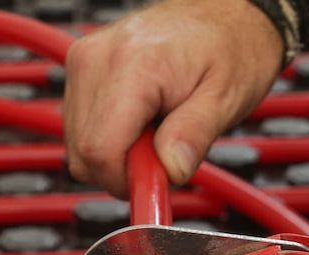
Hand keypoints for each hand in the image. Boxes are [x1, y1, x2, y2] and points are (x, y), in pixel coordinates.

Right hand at [64, 0, 282, 197]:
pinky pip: (81, 125)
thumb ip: (194, 137)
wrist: (224, 17)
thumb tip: (171, 172)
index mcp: (132, 66)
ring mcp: (85, 61)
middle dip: (122, 169)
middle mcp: (97, 59)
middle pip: (83, 151)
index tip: (156, 183)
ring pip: (78, 144)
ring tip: (157, 131)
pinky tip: (142, 122)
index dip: (125, 180)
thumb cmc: (230, 50)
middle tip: (164, 155)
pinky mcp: (83, 67)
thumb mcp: (225, 99)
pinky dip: (110, 136)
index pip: (99, 150)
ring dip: (117, 153)